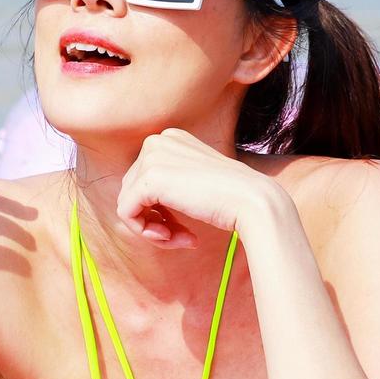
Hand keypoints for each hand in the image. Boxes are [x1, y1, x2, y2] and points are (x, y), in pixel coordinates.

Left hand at [116, 128, 287, 248]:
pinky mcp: (148, 179)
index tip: (183, 227)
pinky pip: (127, 214)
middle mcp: (158, 141)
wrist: (252, 201)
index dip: (159, 209)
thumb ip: (170, 185)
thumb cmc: (231, 198)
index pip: (144, 179)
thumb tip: (138, 208)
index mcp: (170, 138)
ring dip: (153, 229)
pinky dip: (145, 232)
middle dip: (155, 220)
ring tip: (179, 239)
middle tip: (181, 237)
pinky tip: (171, 239)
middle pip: (133, 191)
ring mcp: (151, 157)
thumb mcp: (195, 182)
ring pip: (128, 204)